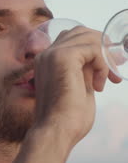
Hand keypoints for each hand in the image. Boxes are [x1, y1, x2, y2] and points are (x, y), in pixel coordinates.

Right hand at [33, 26, 121, 148]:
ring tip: (108, 79)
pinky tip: (99, 84)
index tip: (110, 71)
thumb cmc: (66, 117)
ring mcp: (52, 54)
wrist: (56, 131)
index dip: (95, 49)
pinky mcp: (63, 58)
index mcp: (46, 61)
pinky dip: (103, 64)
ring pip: (89, 37)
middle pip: (81, 32)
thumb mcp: (79, 87)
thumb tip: (101, 59)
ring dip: (105, 57)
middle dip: (103, 48)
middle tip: (115, 71)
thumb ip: (85, 70)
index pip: (73, 39)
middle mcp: (46, 54)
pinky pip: (93, 48)